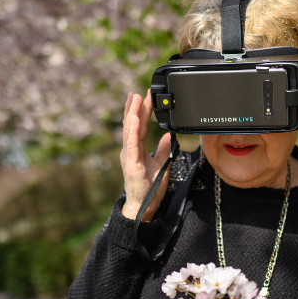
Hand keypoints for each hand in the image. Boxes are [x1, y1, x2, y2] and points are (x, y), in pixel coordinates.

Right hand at [120, 92, 170, 221]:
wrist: (144, 207)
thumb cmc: (149, 188)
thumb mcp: (161, 164)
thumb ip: (163, 149)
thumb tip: (168, 136)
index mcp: (136, 149)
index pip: (140, 126)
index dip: (142, 111)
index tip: (145, 97)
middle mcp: (130, 150)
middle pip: (133, 124)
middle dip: (136, 107)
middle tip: (139, 91)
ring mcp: (129, 155)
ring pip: (129, 130)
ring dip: (132, 113)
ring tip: (134, 98)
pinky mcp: (131, 163)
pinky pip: (131, 143)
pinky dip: (132, 129)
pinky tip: (133, 118)